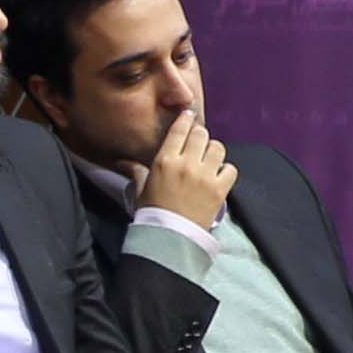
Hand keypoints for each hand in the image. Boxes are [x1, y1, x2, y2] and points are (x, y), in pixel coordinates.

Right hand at [142, 108, 234, 230]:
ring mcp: (206, 176)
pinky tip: (218, 175)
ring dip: (213, 151)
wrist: (170, 237)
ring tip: (209, 159)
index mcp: (165, 160)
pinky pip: (231, 169)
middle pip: (201, 135)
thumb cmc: (152, 212)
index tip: (189, 116)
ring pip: (218, 148)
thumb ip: (136, 171)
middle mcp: (187, 164)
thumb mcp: (140, 189)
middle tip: (198, 143)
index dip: (186, 120)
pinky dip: (226, 170)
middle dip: (200, 136)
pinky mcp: (220, 190)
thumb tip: (122, 161)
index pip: (180, 130)